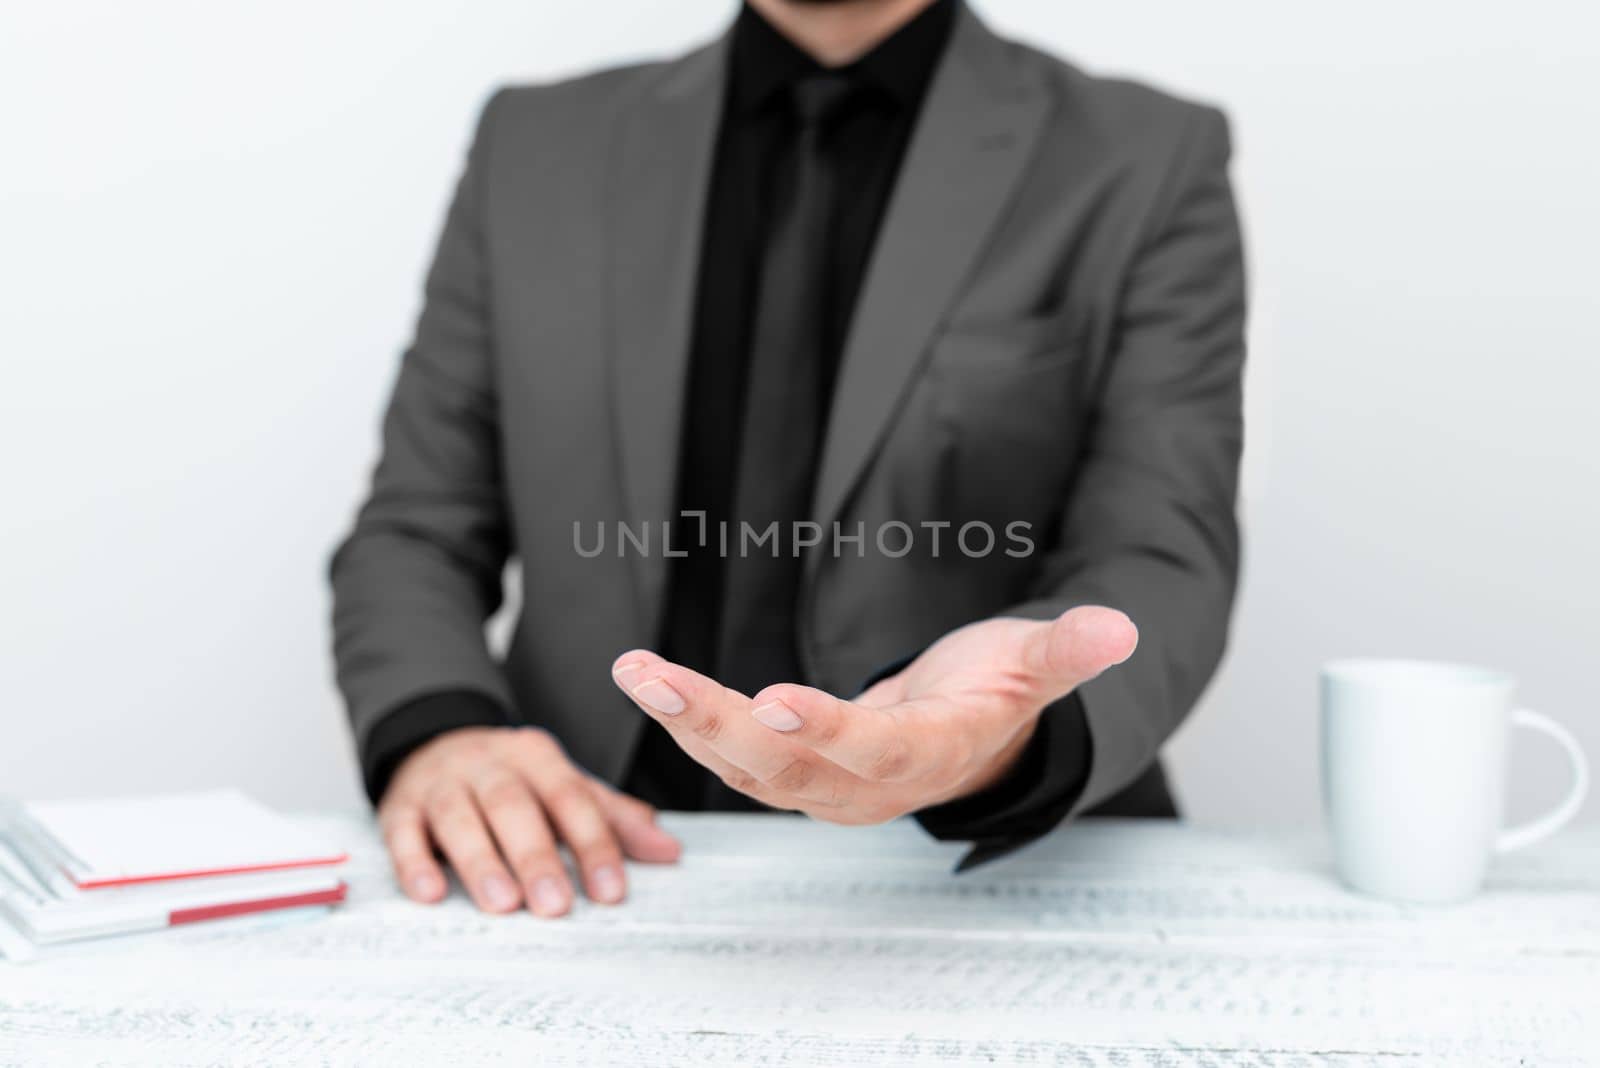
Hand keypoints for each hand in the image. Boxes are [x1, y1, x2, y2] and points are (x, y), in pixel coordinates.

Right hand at [377, 726, 680, 915]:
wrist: (435, 742)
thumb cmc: (514, 781)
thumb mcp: (564, 787)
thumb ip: (614, 819)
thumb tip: (670, 852)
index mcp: (538, 757)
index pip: (571, 797)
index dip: (593, 843)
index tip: (611, 892)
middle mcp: (490, 763)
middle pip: (514, 805)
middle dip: (537, 856)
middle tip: (556, 907)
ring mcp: (442, 782)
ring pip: (460, 817)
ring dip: (481, 861)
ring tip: (502, 905)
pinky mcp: (400, 804)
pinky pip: (402, 830)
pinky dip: (414, 861)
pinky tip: (429, 894)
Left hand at [610, 606, 1136, 823]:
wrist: (967, 745)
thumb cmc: (993, 696)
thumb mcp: (1031, 666)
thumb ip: (1065, 651)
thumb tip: (1120, 627)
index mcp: (926, 755)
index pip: (873, 750)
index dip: (827, 731)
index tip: (774, 703)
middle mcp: (866, 784)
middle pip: (786, 766)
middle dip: (717, 725)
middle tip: (656, 682)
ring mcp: (824, 785)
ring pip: (746, 767)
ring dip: (687, 721)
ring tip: (634, 672)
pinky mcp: (793, 773)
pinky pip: (733, 757)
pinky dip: (689, 721)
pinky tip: (647, 682)